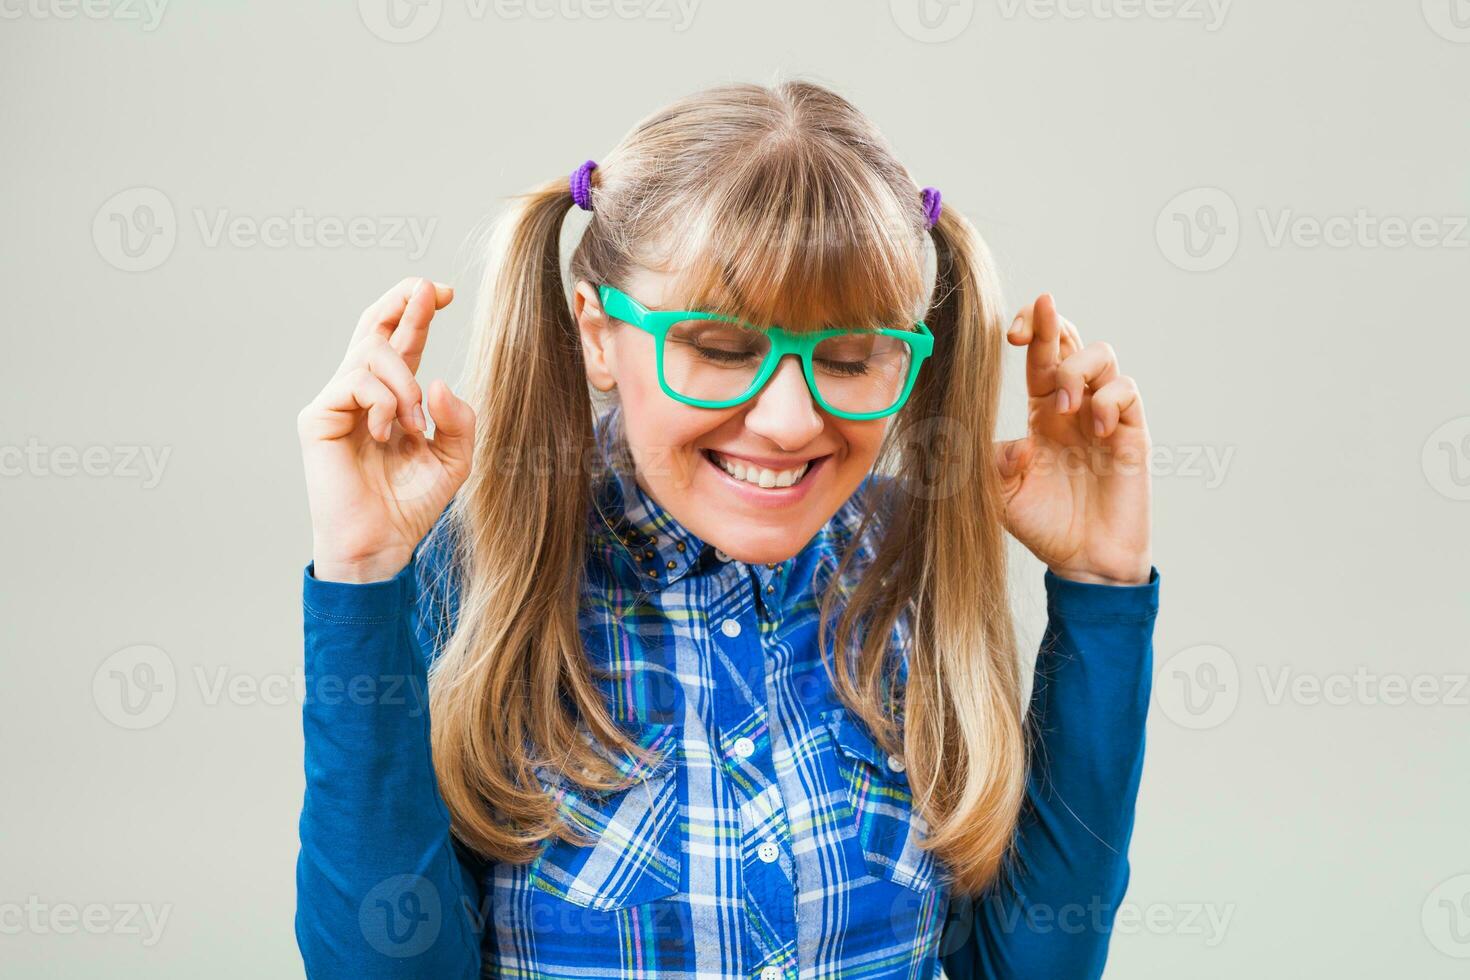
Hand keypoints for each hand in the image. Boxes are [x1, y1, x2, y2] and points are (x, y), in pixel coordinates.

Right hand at [297, 277, 476, 582]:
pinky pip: (357, 382)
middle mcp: (361, 392)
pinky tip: (387, 433)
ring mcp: (336, 401)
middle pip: (374, 325)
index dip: (419, 311)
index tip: (445, 291)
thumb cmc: (412, 503)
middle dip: (402, 301)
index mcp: (392, 396)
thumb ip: (458, 418)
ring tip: (414, 425)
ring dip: (405, 384)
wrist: (381, 543)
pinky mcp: (318, 416)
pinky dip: (383, 403)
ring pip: (373, 353)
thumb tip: (439, 380)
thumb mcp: (454, 457)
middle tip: (430, 288)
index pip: (403, 340)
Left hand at [995, 294, 1151, 585]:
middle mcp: (1074, 406)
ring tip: (1066, 407)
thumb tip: (1015, 444)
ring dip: (1078, 369)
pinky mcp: (1131, 434)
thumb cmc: (1042, 525)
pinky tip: (1094, 427)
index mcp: (1041, 411)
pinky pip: (1126, 392)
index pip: (1038, 356)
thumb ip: (993, 465)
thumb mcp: (1000, 495)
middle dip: (1051, 324)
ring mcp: (1104, 416)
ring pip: (1102, 356)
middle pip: (1070, 341)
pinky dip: (1108, 399)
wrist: (1082, 560)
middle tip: (1028, 332)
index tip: (1010, 333)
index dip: (1029, 330)